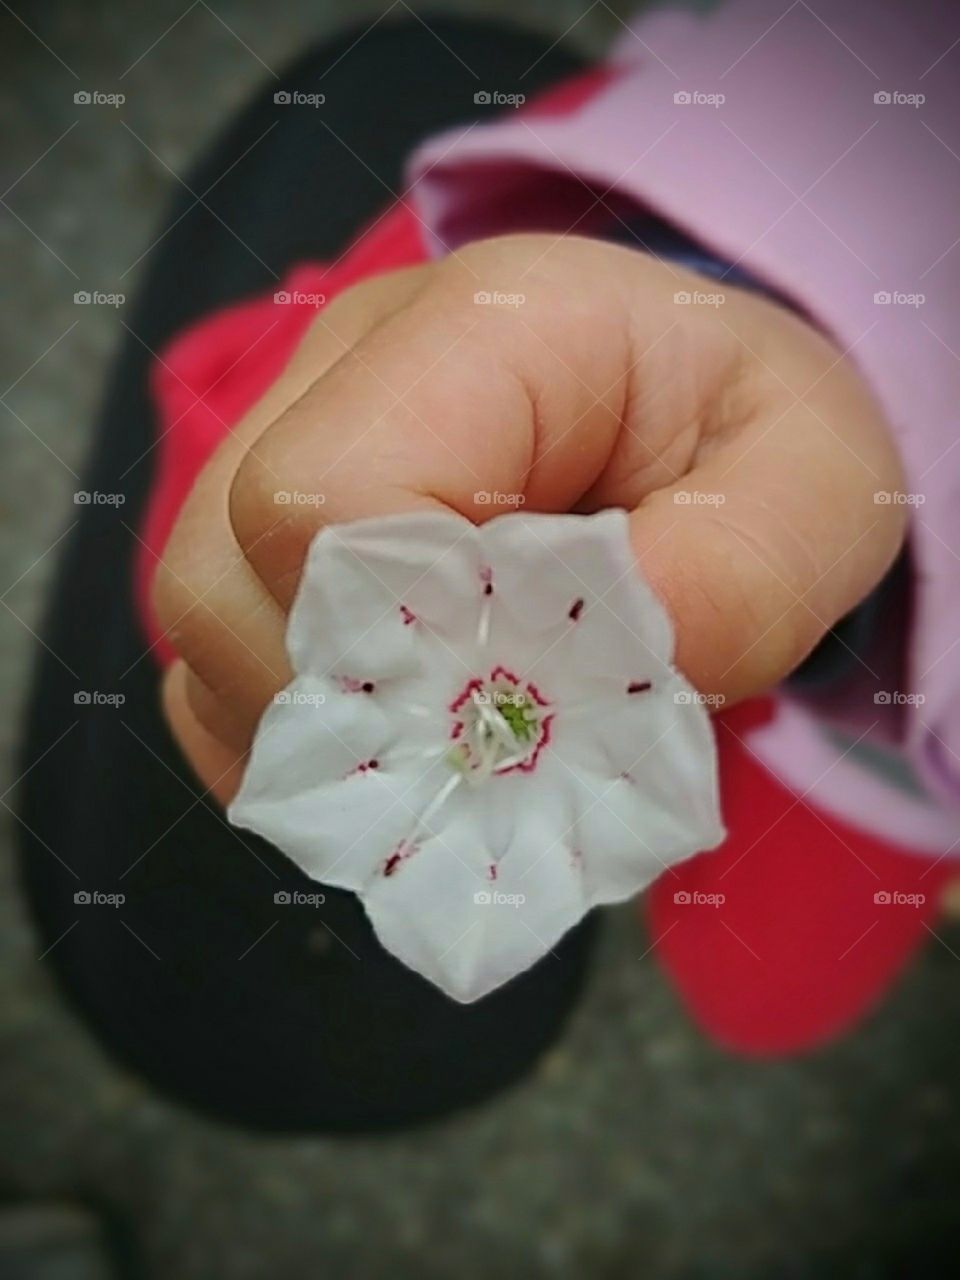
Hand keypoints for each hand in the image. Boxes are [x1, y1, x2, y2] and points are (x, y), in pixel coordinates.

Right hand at [154, 233, 905, 804]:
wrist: (697, 414)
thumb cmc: (752, 442)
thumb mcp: (818, 489)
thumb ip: (743, 569)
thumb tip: (609, 655)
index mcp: (482, 326)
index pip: (331, 491)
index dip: (406, 636)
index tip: (525, 701)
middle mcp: (343, 373)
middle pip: (225, 568)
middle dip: (359, 704)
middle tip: (493, 744)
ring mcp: (285, 447)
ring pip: (204, 624)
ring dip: (324, 731)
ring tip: (454, 744)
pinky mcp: (267, 537)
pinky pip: (211, 670)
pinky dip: (297, 743)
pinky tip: (401, 741)